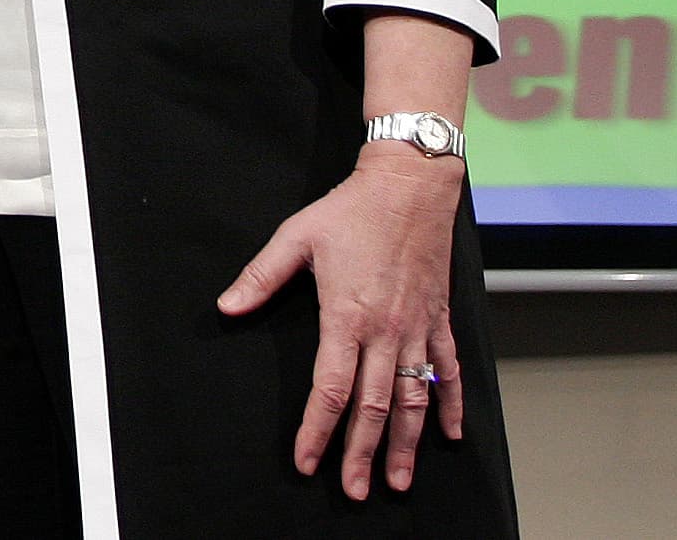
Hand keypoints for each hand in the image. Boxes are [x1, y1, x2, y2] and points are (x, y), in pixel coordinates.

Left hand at [218, 151, 466, 497]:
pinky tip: (448, 436)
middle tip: (352, 491)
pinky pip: (448, 372)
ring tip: (398, 481)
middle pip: (373, 407)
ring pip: (414, 400)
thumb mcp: (295, 237)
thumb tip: (227, 307)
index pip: (329, 389)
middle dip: (360, 453)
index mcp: (346, 317)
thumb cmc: (350, 210)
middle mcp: (386, 331)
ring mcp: (417, 328)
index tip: (307, 460)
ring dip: (406, 445)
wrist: (409, 185)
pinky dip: (449, 405)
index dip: (317, 430)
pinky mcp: (439, 318)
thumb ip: (260, 277)